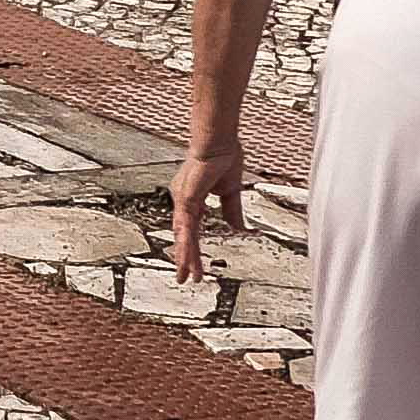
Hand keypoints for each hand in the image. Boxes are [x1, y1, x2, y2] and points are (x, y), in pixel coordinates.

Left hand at [165, 140, 246, 280]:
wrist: (219, 141)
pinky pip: (186, 228)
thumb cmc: (223, 156)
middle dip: (185, 258)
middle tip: (185, 277)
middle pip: (184, 236)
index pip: (191, 230)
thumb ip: (232, 211)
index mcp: (191, 199)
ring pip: (183, 236)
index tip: (195, 262)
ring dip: (185, 257)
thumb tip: (237, 228)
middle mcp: (183, 201)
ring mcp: (182, 201)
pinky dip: (186, 245)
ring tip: (185, 276)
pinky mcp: (186, 200)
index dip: (192, 246)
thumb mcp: (230, 191)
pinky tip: (186, 260)